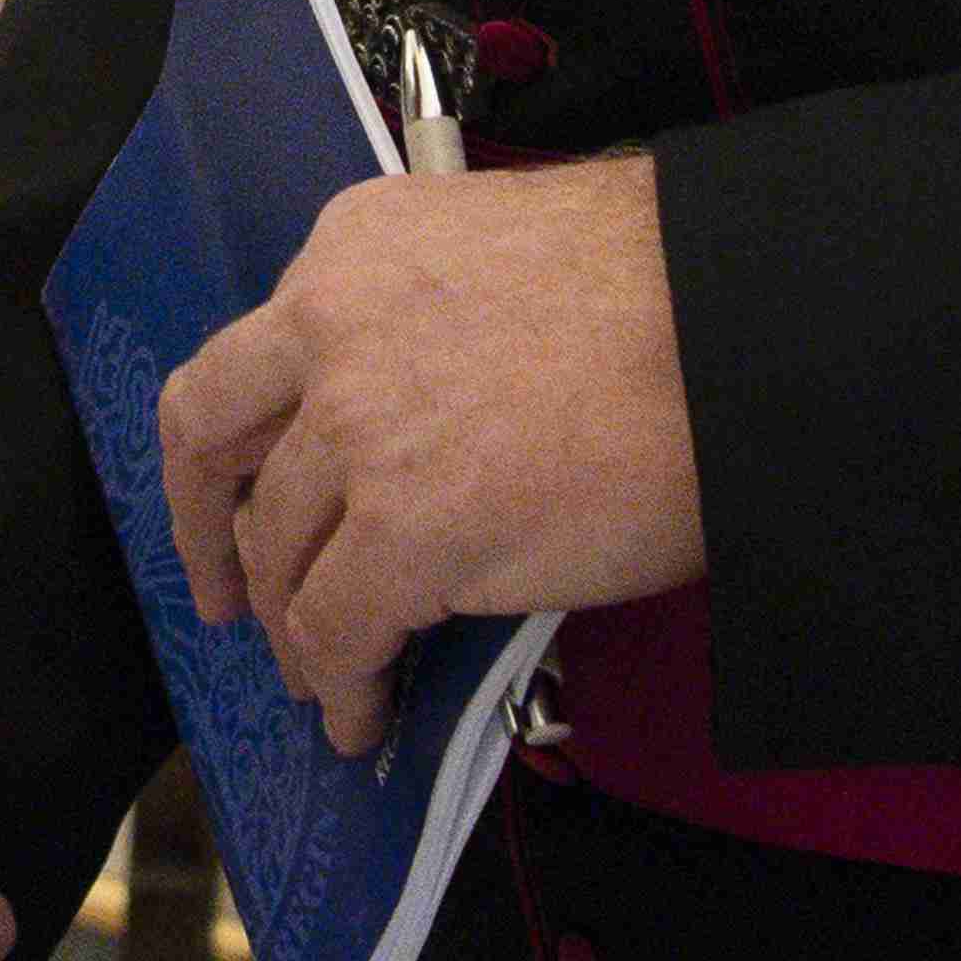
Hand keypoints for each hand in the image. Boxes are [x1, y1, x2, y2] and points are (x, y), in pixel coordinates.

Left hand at [159, 154, 703, 750]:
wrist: (745, 329)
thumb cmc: (672, 292)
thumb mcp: (504, 261)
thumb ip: (424, 328)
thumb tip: (420, 428)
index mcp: (353, 250)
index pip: (244, 363)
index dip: (221, 453)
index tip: (221, 498)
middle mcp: (329, 328)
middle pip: (220, 454)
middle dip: (215, 541)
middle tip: (236, 600)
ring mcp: (360, 429)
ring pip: (280, 554)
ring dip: (298, 630)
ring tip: (330, 678)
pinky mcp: (409, 528)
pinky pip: (338, 628)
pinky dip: (344, 683)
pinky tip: (366, 710)